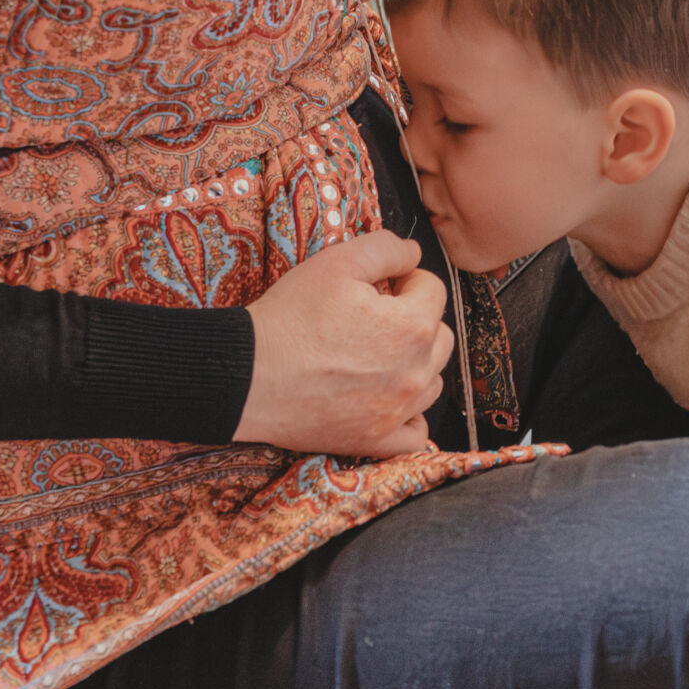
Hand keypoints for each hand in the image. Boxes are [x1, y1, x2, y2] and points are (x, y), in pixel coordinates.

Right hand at [235, 231, 453, 457]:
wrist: (248, 376)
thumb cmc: (290, 318)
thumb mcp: (336, 262)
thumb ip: (386, 248)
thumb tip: (413, 254)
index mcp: (412, 326)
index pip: (433, 290)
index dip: (404, 279)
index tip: (378, 285)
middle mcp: (415, 372)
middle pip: (440, 336)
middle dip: (415, 319)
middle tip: (374, 317)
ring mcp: (398, 412)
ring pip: (432, 380)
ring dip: (415, 363)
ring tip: (375, 355)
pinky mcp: (377, 440)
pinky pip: (416, 431)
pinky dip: (409, 415)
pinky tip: (386, 398)